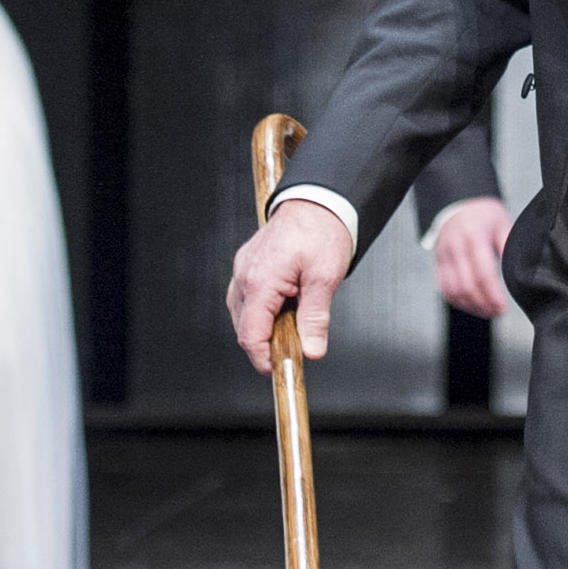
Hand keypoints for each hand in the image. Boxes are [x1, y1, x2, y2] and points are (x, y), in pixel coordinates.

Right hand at [226, 197, 353, 374]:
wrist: (318, 199)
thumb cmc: (321, 231)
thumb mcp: (324, 278)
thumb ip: (315, 318)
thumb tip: (311, 350)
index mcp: (260, 281)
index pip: (250, 335)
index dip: (263, 358)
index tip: (279, 369)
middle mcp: (244, 275)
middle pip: (244, 327)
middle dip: (265, 343)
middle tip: (293, 347)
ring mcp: (243, 268)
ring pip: (244, 313)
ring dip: (264, 325)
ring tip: (292, 323)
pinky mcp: (248, 264)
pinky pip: (248, 296)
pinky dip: (263, 308)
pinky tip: (284, 306)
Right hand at [428, 195, 512, 318]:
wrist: (460, 205)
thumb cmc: (485, 216)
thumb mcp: (502, 224)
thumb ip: (508, 247)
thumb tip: (518, 271)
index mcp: (474, 235)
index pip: (483, 272)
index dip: (493, 294)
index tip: (503, 307)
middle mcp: (455, 246)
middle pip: (467, 285)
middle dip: (483, 304)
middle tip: (498, 312)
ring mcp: (443, 255)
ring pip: (453, 290)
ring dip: (471, 306)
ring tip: (487, 312)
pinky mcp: (438, 263)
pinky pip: (444, 289)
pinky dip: (458, 302)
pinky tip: (472, 306)